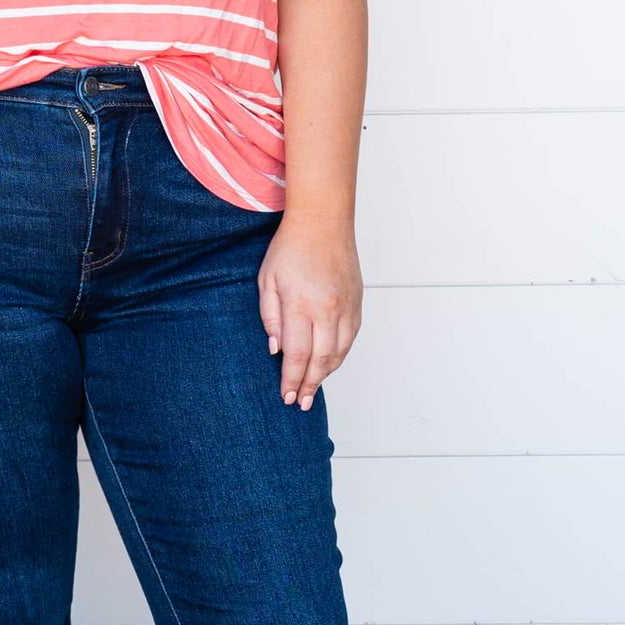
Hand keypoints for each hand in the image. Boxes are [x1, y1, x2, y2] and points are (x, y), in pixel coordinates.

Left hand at [257, 213, 362, 409]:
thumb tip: (276, 349)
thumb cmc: (290, 248)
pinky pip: (350, 338)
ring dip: (326, 374)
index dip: (291, 380)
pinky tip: (329, 364)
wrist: (323, 222)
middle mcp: (328, 310)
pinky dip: (339, 356)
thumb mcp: (267, 280)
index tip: (286, 396)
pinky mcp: (357, 303)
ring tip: (312, 389)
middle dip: (309, 385)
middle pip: (321, 361)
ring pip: (340, 353)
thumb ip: (270, 317)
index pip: (298, 355)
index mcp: (302, 305)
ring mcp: (347, 307)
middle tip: (300, 403)